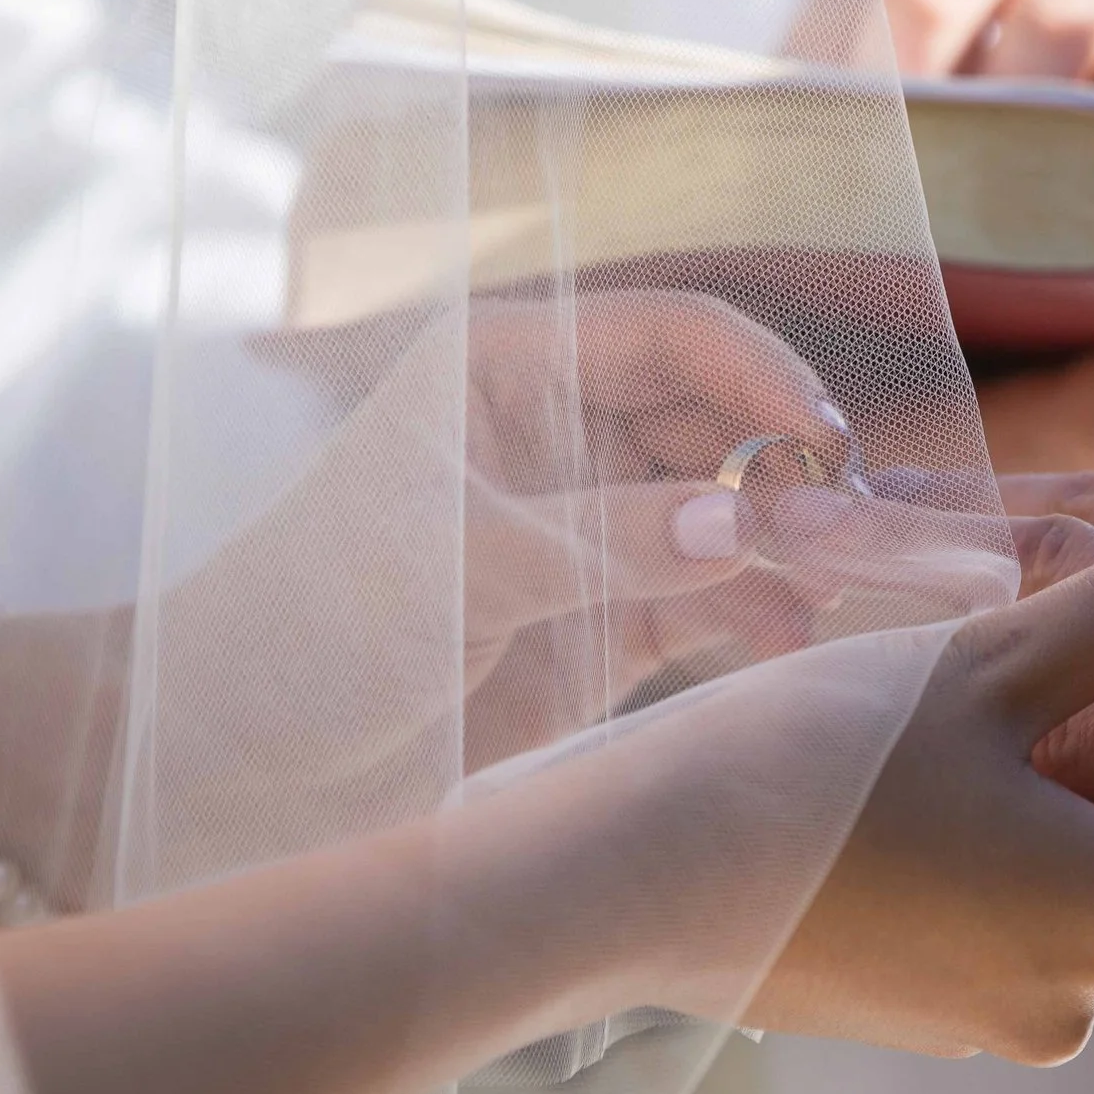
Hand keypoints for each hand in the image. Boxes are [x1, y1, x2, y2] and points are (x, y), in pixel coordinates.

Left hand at [0, 290, 906, 894]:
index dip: (761, 372)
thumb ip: (607, 538)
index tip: (824, 439)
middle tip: (852, 531)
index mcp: (512, 367)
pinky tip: (790, 638)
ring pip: (735, 511)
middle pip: (724, 420)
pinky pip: (719, 598)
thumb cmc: (313, 624)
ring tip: (836, 589)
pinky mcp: (614, 620)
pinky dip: (763, 613)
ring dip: (791, 544)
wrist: (241, 760)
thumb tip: (747, 519)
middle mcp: (567, 433)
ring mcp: (597, 527)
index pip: (672, 333)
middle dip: (793, 469)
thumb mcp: (462, 564)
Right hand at [695, 520, 1093, 1063]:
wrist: (627, 875)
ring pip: (1067, 908)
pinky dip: (973, 869)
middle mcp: (1075, 1003)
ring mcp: (982, 1027)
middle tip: (1053, 681)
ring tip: (959, 727)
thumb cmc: (822, 757)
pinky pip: (985, 937)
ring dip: (1045, 824)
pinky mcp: (903, 1024)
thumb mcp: (990, 661)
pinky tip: (893, 790)